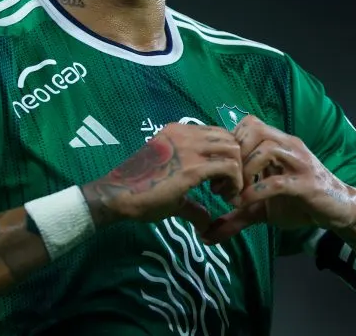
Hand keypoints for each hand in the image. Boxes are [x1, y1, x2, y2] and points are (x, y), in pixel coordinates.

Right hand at [81, 123, 243, 233]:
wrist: (119, 195)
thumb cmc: (140, 192)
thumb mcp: (170, 189)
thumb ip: (192, 202)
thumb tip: (207, 223)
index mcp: (179, 132)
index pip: (217, 134)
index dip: (225, 156)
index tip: (219, 180)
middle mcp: (186, 133)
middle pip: (229, 138)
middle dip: (236, 162)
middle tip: (225, 187)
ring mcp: (189, 148)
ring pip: (233, 149)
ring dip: (236, 172)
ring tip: (223, 192)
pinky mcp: (192, 167)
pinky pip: (228, 166)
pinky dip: (234, 182)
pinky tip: (222, 197)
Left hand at [200, 115, 355, 244]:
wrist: (339, 211)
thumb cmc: (299, 203)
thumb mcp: (262, 209)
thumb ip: (236, 216)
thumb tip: (206, 235)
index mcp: (277, 144)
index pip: (247, 124)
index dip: (229, 146)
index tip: (218, 174)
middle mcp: (288, 146)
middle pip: (254, 129)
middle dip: (233, 156)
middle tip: (223, 185)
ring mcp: (299, 162)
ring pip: (266, 149)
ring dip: (244, 171)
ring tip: (234, 195)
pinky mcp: (307, 183)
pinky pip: (278, 181)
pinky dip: (256, 191)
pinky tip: (245, 204)